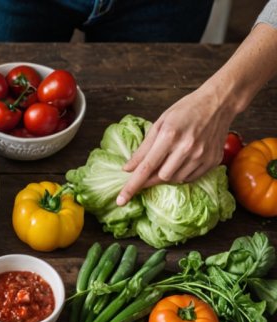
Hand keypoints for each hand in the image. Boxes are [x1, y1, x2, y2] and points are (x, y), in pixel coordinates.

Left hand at [116, 86, 231, 205]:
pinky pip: (190, 178)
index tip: (121, 200)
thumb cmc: (185, 110)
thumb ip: (143, 148)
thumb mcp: (159, 124)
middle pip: (161, 177)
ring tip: (169, 159)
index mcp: (169, 135)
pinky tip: (182, 161)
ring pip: (175, 180)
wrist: (218, 103)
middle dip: (151, 178)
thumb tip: (127, 169)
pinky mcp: (212, 161)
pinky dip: (181, 174)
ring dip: (166, 175)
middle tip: (148, 171)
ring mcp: (202, 155)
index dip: (132, 186)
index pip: (146, 167)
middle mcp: (187, 147)